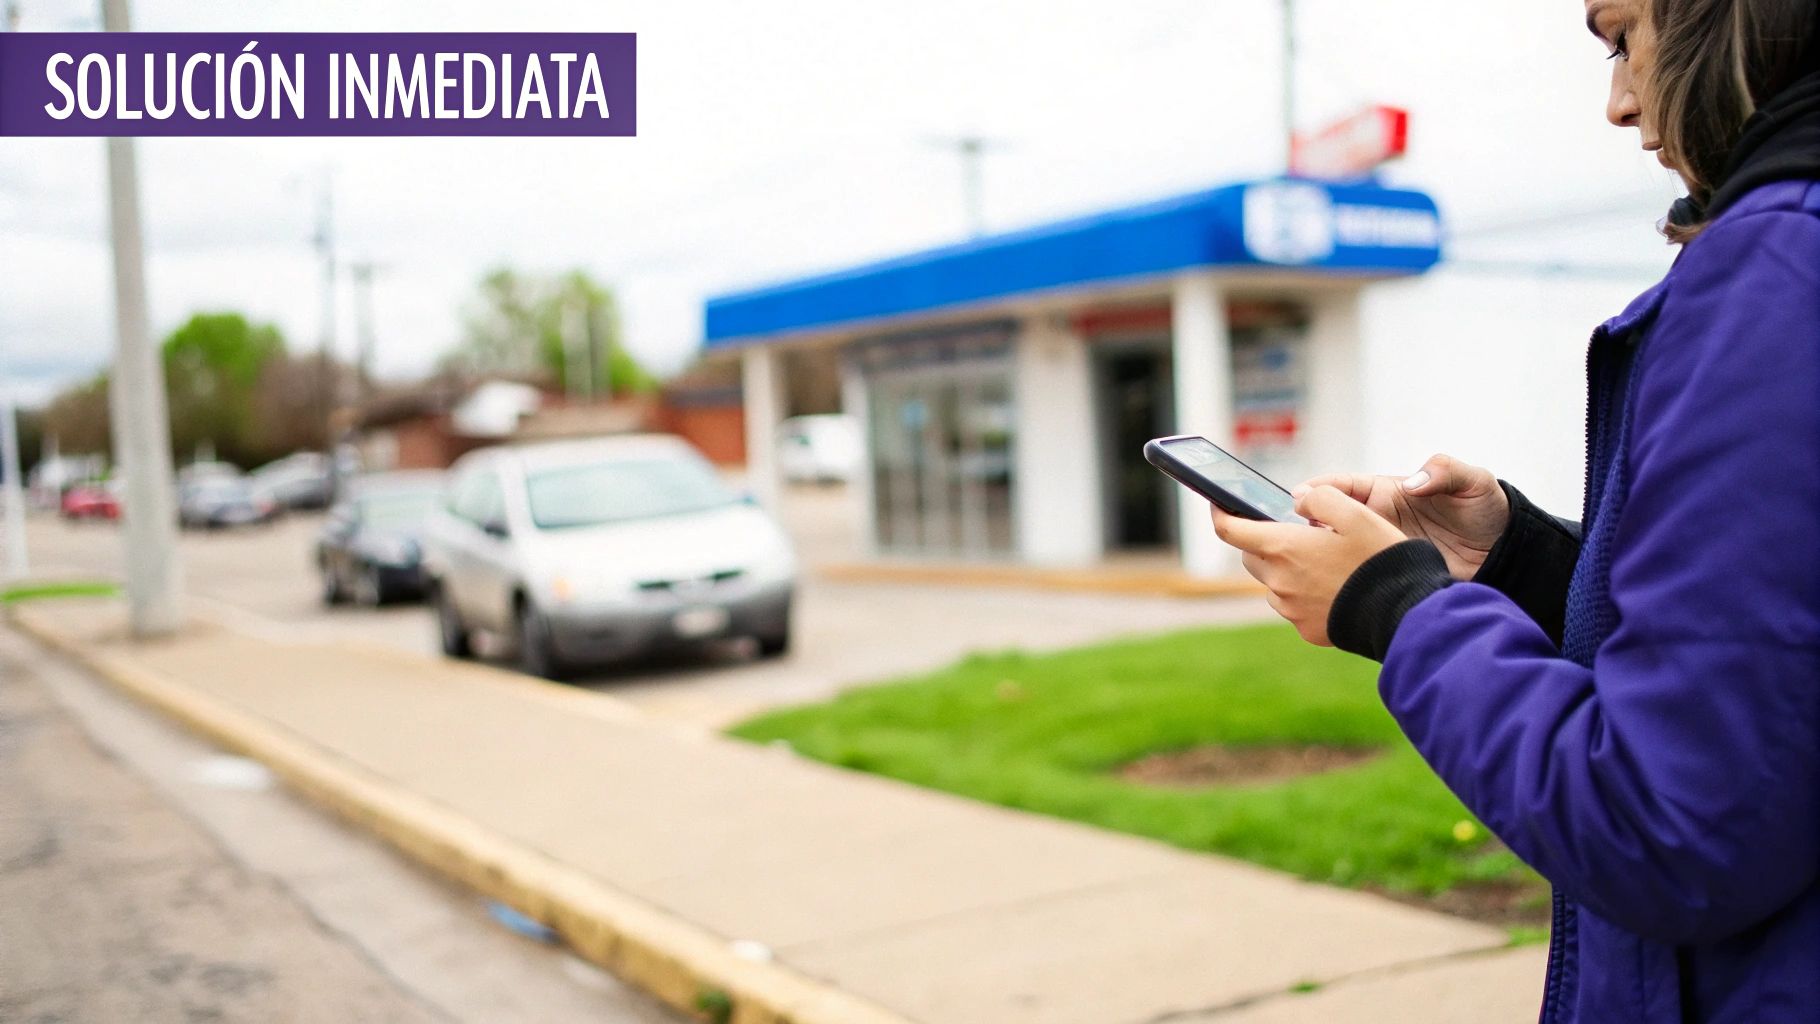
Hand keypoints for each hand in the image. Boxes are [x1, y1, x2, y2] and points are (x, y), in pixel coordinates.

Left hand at [1211, 486, 1406, 645]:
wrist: (1403, 614)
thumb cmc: (1379, 559)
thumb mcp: (1356, 513)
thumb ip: (1319, 498)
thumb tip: (1297, 501)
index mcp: (1283, 548)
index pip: (1230, 530)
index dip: (1219, 513)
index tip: (1218, 504)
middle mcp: (1278, 581)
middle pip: (1253, 556)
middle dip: (1265, 542)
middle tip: (1298, 533)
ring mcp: (1290, 609)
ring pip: (1274, 583)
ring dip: (1288, 570)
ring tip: (1327, 562)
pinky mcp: (1307, 629)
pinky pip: (1295, 606)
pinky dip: (1305, 594)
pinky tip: (1336, 588)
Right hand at [1293, 454, 1508, 580]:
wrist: (1502, 553)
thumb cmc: (1484, 509)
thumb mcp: (1472, 482)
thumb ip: (1446, 472)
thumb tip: (1414, 483)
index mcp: (1388, 493)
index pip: (1343, 486)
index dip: (1318, 490)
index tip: (1300, 498)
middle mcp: (1376, 521)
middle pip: (1327, 521)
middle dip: (1303, 526)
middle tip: (1286, 535)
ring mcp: (1378, 550)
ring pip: (1334, 552)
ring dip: (1315, 557)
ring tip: (1297, 564)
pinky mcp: (1387, 575)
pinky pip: (1356, 578)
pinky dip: (1337, 583)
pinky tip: (1325, 590)